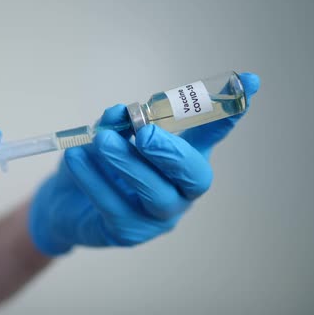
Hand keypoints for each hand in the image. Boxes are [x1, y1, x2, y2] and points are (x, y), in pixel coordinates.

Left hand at [29, 73, 259, 255]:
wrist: (65, 202)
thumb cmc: (97, 164)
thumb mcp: (106, 137)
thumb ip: (117, 124)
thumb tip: (121, 112)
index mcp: (180, 161)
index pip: (210, 135)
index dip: (228, 112)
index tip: (248, 82)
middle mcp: (179, 190)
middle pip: (194, 176)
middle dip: (172, 150)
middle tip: (144, 130)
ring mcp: (157, 217)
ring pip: (156, 195)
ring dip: (130, 163)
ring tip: (103, 139)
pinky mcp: (128, 233)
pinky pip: (114, 205)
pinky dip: (94, 179)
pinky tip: (76, 157)